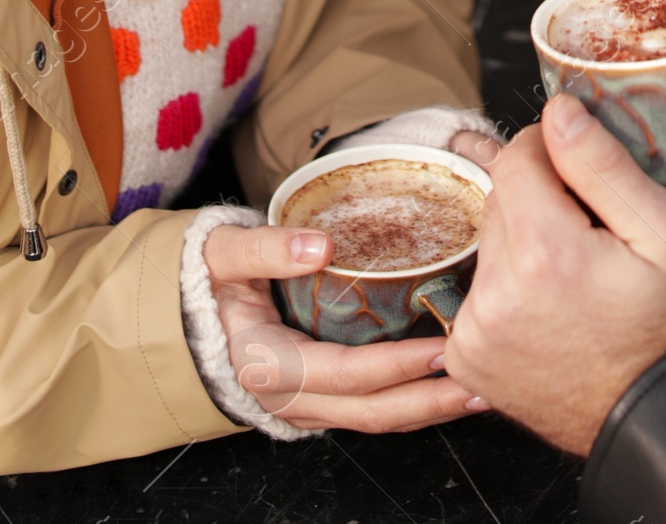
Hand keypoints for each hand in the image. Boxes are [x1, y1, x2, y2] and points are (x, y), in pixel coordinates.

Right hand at [203, 223, 487, 432]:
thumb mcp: (222, 255)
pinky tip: (445, 381)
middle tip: (485, 377)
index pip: (347, 374)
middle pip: (374, 411)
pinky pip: (370, 408)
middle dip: (432, 401)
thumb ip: (266, 249)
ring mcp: (307, 405)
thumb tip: (317, 247)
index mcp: (270, 365)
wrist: (180, 317)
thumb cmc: (203, 282)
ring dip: (430, 407)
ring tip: (481, 385)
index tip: (445, 346)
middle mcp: (293, 398)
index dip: (398, 365)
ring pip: (377, 418)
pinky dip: (411, 399)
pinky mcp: (320, 399)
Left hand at [444, 96, 665, 455]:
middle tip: (591, 235)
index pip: (515, 157)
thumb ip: (602, 164)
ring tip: (576, 279)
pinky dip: (509, 290)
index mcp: (544, 254)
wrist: (664, 419)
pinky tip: (553, 309)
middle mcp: (497, 295)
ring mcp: (477, 332)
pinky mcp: (470, 358)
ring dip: (524, 246)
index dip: (552, 154)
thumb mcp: (664, 231)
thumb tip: (557, 112)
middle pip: (499, 200)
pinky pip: (479, 292)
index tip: (583, 177)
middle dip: (541, 203)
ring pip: (490, 244)